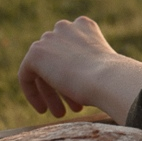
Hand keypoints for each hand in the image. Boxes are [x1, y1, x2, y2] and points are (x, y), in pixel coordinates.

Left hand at [17, 16, 141, 122]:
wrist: (108, 79)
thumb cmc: (114, 79)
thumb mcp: (105, 68)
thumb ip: (90, 67)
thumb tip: (82, 82)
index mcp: (84, 26)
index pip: (71, 49)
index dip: (73, 73)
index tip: (79, 93)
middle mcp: (65, 27)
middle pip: (55, 59)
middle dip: (62, 86)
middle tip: (71, 108)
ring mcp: (48, 39)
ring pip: (42, 70)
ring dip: (51, 92)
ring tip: (59, 114)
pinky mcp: (36, 54)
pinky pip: (27, 75)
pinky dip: (33, 93)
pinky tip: (43, 109)